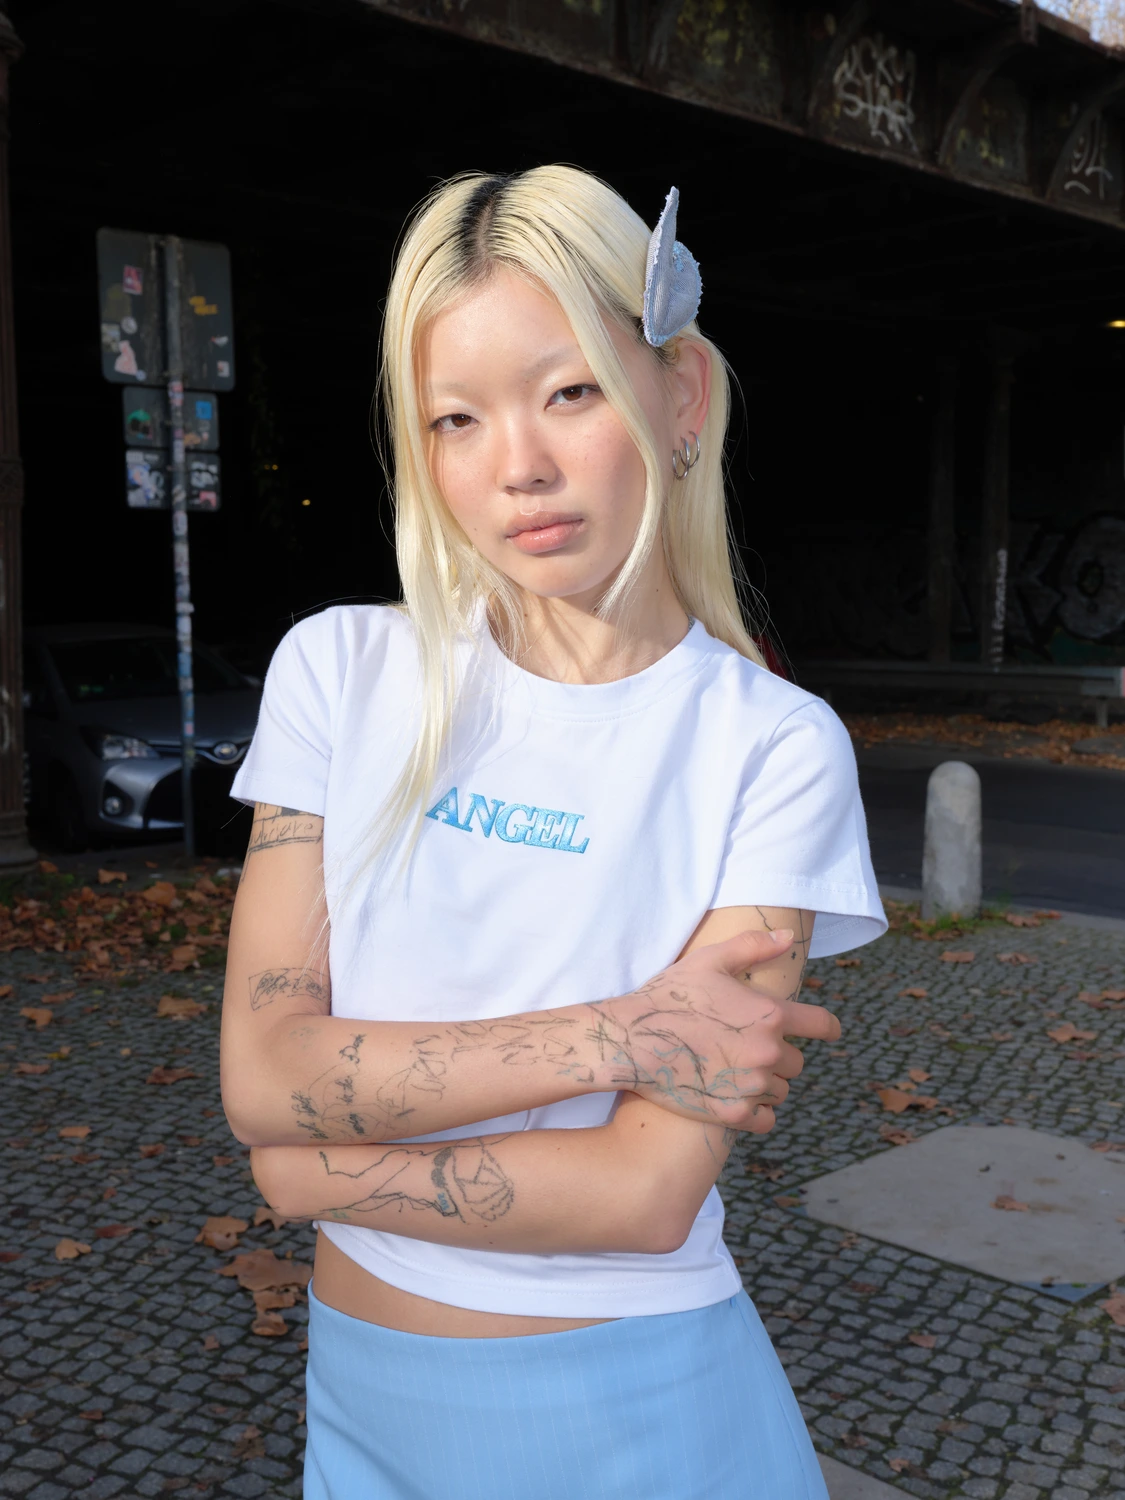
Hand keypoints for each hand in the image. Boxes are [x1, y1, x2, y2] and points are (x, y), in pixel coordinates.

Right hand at [588, 928, 840, 1132]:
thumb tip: (787, 935)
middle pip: (796, 1062)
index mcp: (770, 1015)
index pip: (822, 1025)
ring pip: (780, 1090)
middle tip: (748, 1046)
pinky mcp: (732, 1114)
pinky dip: (757, 1111)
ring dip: (767, 1082)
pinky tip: (737, 1096)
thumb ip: (753, 946)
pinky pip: (766, 1119)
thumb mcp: (708, 960)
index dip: (827, 1027)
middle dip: (779, 1054)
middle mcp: (768, 1054)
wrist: (630, 1041)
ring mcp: (751, 1087)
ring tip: (736, 1070)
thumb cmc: (668, 997)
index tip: (828, 1031)